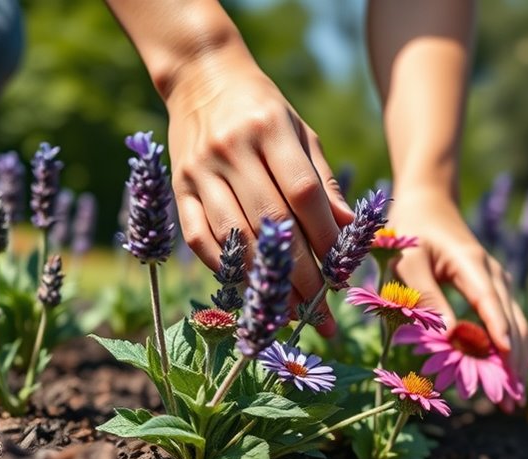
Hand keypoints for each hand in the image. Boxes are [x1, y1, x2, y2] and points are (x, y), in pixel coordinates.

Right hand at [164, 51, 353, 334]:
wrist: (202, 77)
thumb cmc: (264, 109)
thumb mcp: (301, 131)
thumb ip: (323, 181)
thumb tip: (349, 230)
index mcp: (269, 129)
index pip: (302, 194)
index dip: (323, 237)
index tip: (340, 272)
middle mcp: (232, 150)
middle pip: (271, 222)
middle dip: (299, 273)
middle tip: (319, 311)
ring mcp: (200, 170)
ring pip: (235, 235)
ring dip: (263, 280)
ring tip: (288, 312)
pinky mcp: (178, 187)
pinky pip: (199, 236)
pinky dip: (224, 266)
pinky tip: (247, 287)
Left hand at [387, 193, 527, 380]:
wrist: (428, 205)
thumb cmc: (410, 233)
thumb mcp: (407, 262)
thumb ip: (427, 296)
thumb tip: (448, 335)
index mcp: (470, 262)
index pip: (489, 301)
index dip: (499, 330)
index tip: (508, 359)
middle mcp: (492, 273)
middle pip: (511, 320)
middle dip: (513, 360)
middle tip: (512, 399)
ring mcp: (497, 282)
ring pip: (517, 324)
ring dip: (518, 360)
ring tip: (516, 397)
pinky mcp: (495, 290)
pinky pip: (511, 322)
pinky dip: (514, 348)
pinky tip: (516, 374)